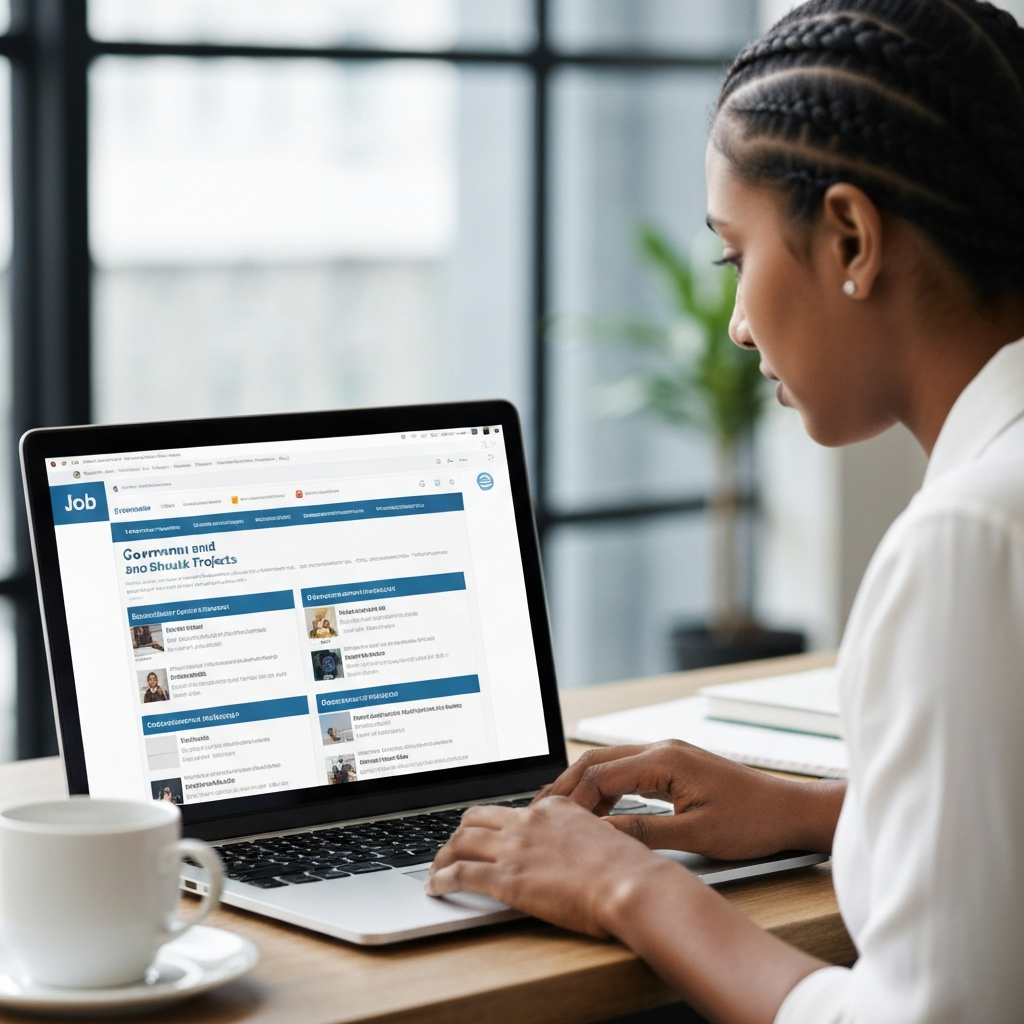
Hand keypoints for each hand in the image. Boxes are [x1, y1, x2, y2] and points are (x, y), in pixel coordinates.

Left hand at [425, 796, 677, 937]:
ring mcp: (516, 848)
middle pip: (476, 818)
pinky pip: (462, 874)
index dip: (493, 824)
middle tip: (452, 848)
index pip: (510, 810)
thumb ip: (578, 838)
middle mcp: (530, 820)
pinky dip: (442, 880)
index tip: (487, 835)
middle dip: (460, 833)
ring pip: (462, 841)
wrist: (631, 884)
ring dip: (443, 855)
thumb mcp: (602, 837)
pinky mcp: (507, 878)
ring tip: (436, 870)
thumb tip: (572, 853)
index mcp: (554, 808)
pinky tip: (435, 887)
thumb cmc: (628, 869)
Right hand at [536, 741, 841, 859]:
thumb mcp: (695, 835)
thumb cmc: (753, 822)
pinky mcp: (674, 767)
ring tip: (562, 814)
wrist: (790, 811)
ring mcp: (667, 755)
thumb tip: (602, 836)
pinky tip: (598, 812)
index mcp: (664, 760)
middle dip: (567, 786)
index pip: (600, 775)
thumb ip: (644, 832)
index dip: (573, 800)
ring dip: (585, 787)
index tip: (555, 824)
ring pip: (610, 764)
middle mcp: (661, 749)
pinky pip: (628, 772)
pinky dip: (606, 789)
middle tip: (542, 812)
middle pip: (597, 762)